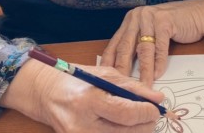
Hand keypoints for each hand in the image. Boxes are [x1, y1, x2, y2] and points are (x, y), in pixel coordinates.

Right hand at [0, 58, 162, 132]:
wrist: (45, 92)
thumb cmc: (76, 79)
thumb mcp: (105, 75)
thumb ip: (133, 87)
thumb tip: (157, 98)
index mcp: (90, 99)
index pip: (126, 113)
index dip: (146, 112)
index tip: (155, 107)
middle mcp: (83, 124)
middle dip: (145, 125)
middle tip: (151, 115)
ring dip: (135, 132)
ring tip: (139, 121)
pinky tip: (124, 127)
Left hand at [100, 0, 203, 84]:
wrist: (197, 15)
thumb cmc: (173, 27)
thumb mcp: (150, 33)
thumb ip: (137, 45)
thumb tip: (123, 69)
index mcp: (130, 20)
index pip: (116, 42)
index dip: (109, 61)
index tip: (105, 78)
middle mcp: (137, 16)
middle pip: (126, 46)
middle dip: (122, 69)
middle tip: (120, 87)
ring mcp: (151, 18)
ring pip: (144, 49)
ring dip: (143, 71)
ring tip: (141, 87)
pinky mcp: (165, 22)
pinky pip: (160, 47)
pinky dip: (159, 63)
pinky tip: (157, 75)